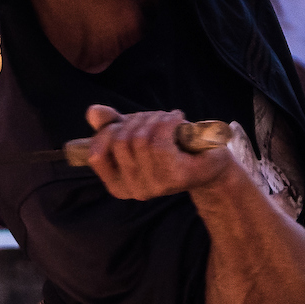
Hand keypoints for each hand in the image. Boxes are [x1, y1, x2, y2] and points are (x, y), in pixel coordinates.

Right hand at [82, 105, 233, 200]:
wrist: (211, 159)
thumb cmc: (171, 146)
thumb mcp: (137, 133)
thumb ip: (113, 125)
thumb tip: (93, 112)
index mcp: (118, 185)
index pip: (96, 155)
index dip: (107, 131)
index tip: (126, 121)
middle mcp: (134, 191)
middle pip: (120, 142)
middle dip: (136, 119)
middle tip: (155, 116)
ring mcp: (155, 187)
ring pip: (140, 139)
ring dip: (155, 118)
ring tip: (168, 117)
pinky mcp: (176, 177)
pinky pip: (160, 141)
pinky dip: (168, 121)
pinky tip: (178, 117)